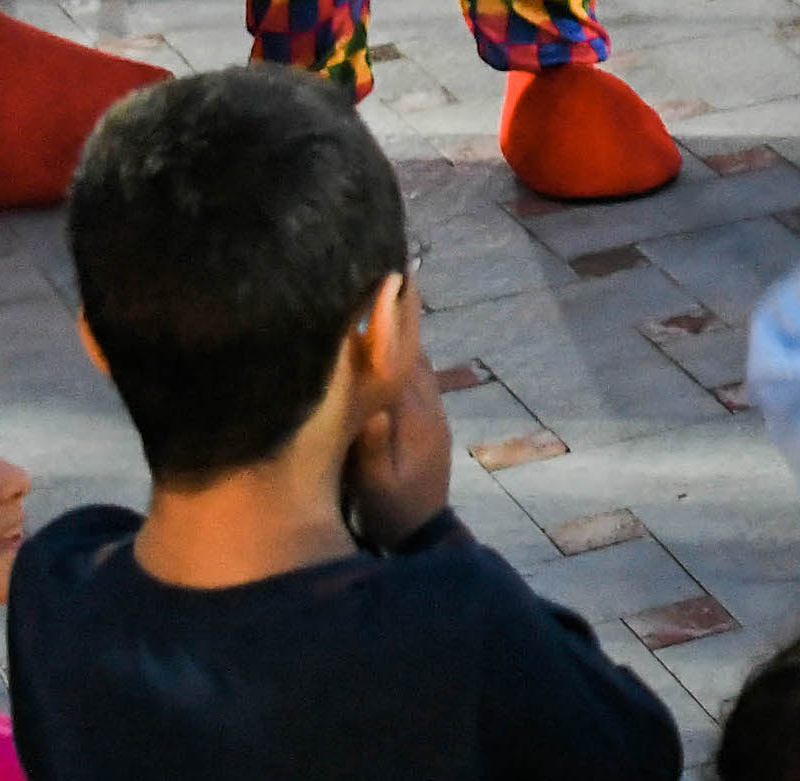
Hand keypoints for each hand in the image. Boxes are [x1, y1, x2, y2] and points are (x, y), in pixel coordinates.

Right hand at [342, 285, 454, 549]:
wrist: (423, 533)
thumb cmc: (393, 509)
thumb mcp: (375, 486)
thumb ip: (370, 447)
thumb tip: (368, 407)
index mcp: (415, 415)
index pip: (403, 356)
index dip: (393, 319)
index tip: (387, 281)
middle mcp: (428, 404)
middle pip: (414, 346)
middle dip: (403, 310)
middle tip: (390, 266)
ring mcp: (431, 409)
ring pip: (416, 357)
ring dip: (403, 326)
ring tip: (385, 289)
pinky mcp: (426, 417)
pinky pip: (413, 372)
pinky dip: (401, 348)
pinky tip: (385, 338)